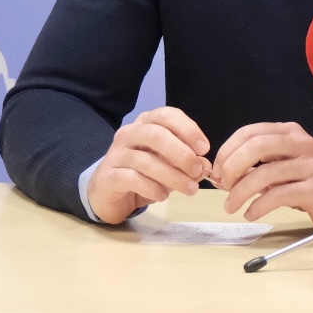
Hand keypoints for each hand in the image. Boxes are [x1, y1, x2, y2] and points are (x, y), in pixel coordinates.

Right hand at [88, 107, 210, 224]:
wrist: (109, 193)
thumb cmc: (143, 173)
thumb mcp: (168, 164)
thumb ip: (186, 162)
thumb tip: (205, 167)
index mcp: (146, 123)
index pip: (168, 116)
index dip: (189, 130)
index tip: (204, 149)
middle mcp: (129, 133)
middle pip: (156, 135)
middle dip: (182, 153)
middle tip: (198, 170)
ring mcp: (116, 154)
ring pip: (146, 160)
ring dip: (172, 175)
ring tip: (190, 188)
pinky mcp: (108, 176)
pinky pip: (132, 179)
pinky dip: (152, 188)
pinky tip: (163, 196)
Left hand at [211, 121, 312, 226]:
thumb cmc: (310, 179)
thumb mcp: (285, 161)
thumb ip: (258, 163)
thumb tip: (221, 174)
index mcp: (290, 132)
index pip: (250, 132)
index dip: (227, 150)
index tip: (217, 170)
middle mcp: (301, 144)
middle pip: (256, 146)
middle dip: (232, 167)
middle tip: (224, 186)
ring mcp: (310, 165)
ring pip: (265, 173)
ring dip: (240, 192)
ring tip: (231, 206)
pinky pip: (279, 195)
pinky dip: (258, 206)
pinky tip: (251, 213)